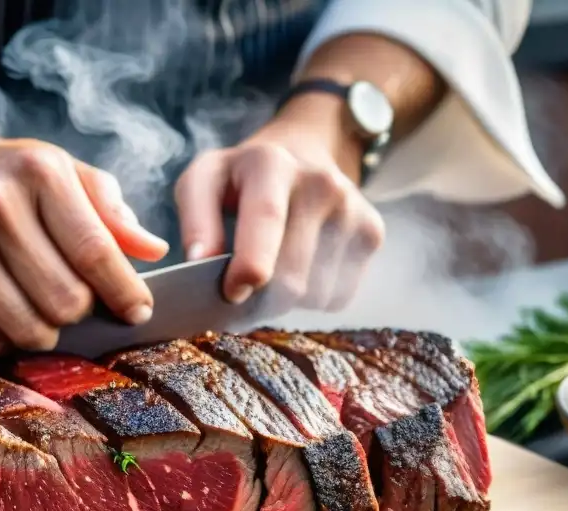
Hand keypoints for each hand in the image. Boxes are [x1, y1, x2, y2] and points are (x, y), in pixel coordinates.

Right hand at [0, 135, 168, 357]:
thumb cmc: (13, 180)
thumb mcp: (66, 175)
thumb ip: (112, 213)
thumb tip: (154, 251)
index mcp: (39, 173)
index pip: (94, 251)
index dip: (125, 292)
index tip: (139, 312)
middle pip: (64, 300)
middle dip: (83, 314)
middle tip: (78, 305)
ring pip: (26, 330)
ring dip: (48, 335)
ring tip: (46, 315)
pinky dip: (7, 347)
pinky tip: (12, 324)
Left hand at [175, 106, 384, 309]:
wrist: (304, 152)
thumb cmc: (242, 178)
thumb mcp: (204, 182)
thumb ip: (194, 221)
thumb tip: (200, 262)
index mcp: (271, 164)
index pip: (266, 220)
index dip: (249, 268)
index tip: (232, 292)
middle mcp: (321, 183)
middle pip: (292, 277)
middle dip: (260, 298)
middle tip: (243, 289)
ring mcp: (352, 209)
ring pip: (315, 295)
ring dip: (287, 300)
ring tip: (273, 270)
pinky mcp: (372, 233)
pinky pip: (338, 297)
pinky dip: (313, 298)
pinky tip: (301, 268)